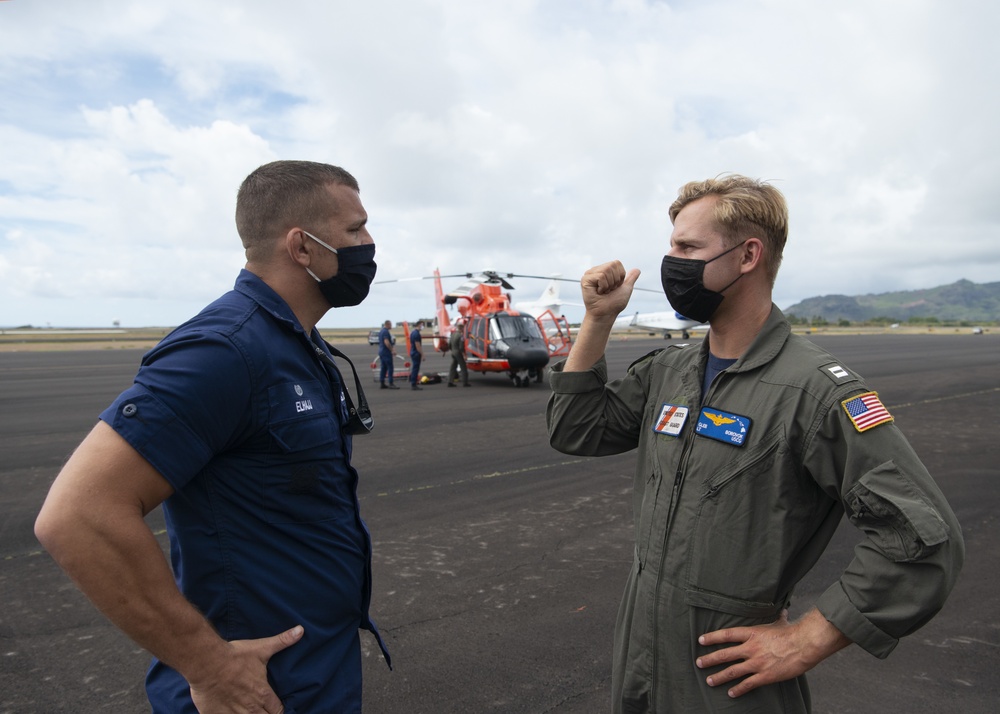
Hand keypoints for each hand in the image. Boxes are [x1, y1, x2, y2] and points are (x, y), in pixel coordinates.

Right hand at [188, 625, 303, 712]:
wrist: (207, 662)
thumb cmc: (235, 656)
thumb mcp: (262, 648)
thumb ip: (282, 642)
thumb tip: (300, 630)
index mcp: (263, 694)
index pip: (277, 710)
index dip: (277, 709)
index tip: (275, 706)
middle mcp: (251, 708)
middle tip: (263, 708)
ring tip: (249, 710)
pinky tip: (231, 711)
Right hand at [579, 261, 640, 319]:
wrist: (606, 314)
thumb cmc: (613, 304)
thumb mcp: (626, 289)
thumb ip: (631, 278)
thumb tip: (637, 270)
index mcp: (605, 271)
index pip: (616, 263)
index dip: (620, 276)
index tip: (614, 287)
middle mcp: (597, 271)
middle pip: (612, 265)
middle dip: (615, 280)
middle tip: (608, 290)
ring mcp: (590, 275)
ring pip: (606, 270)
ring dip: (609, 284)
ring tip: (603, 292)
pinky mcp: (585, 280)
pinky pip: (600, 276)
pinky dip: (603, 286)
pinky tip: (598, 292)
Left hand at [695, 609, 849, 698]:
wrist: (804, 644)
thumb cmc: (793, 632)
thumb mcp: (781, 622)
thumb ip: (778, 618)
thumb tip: (783, 611)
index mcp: (752, 633)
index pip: (727, 635)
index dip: (712, 637)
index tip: (701, 640)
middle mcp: (751, 648)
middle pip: (725, 654)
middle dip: (710, 659)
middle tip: (699, 663)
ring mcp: (757, 663)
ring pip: (733, 671)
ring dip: (719, 676)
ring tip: (709, 681)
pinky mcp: (765, 676)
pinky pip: (748, 684)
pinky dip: (738, 689)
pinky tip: (731, 693)